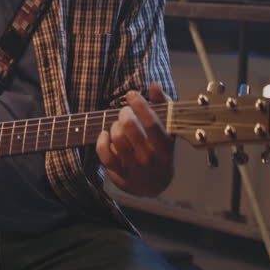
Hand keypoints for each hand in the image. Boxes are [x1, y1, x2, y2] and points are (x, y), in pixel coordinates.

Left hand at [96, 82, 174, 196]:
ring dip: (114, 126)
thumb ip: (163, 104)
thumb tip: (154, 85)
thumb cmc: (160, 148)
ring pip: (117, 139)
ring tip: (117, 124)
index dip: (140, 105)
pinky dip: (102, 141)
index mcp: (164, 145)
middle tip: (124, 111)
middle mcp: (150, 157)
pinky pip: (105, 154)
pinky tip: (105, 134)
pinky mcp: (119, 173)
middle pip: (131, 128)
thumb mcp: (167, 128)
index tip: (131, 94)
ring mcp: (134, 166)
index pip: (152, 122)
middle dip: (124, 113)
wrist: (155, 184)